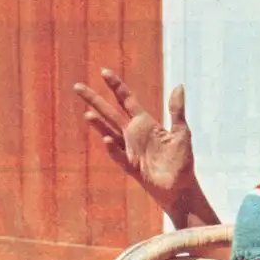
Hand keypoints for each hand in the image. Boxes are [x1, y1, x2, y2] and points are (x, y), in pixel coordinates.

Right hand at [74, 70, 195, 208]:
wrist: (180, 187)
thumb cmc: (181, 161)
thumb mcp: (181, 132)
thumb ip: (177, 110)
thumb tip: (179, 85)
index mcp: (144, 123)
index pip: (126, 100)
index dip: (115, 86)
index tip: (104, 72)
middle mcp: (133, 134)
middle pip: (110, 113)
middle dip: (94, 100)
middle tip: (77, 86)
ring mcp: (130, 150)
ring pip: (109, 133)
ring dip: (98, 124)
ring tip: (87, 113)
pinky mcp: (132, 166)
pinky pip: (119, 156)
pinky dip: (112, 148)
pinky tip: (106, 139)